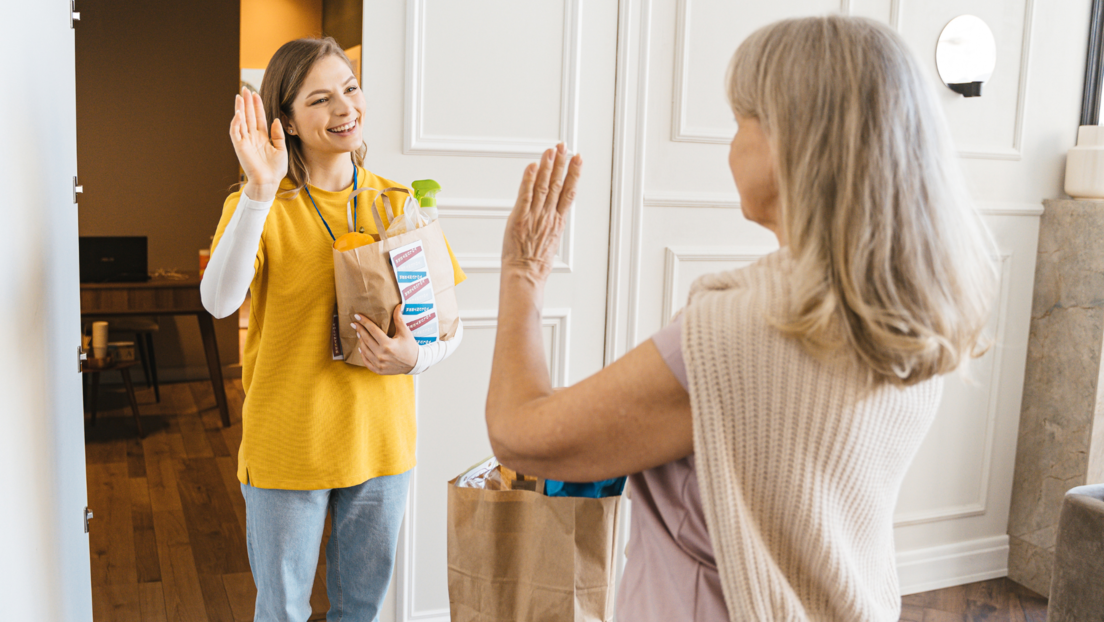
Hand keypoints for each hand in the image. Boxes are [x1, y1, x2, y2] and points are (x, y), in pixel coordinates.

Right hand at [229, 86, 287, 201]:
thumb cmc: (275, 169)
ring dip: (240, 109)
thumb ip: (278, 135)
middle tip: (245, 89)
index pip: (259, 118)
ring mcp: (246, 141)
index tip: (256, 94)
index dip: (257, 106)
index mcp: (263, 137)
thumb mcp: (281, 149)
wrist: (269, 182)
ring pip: (241, 121)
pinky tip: (238, 114)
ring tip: (240, 97)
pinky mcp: (240, 147)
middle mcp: (253, 137)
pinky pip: (236, 133)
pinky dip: (236, 123)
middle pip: (249, 116)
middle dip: (247, 103)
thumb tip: (275, 120)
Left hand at [352, 306, 419, 374]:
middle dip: (359, 330)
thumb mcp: (406, 333)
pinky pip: (366, 362)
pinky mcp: (378, 370)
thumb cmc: (410, 347)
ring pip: (364, 350)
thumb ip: (399, 320)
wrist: (415, 364)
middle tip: (354, 324)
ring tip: (359, 334)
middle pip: (366, 339)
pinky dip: (362, 354)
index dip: (364, 322)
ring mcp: (379, 363)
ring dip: (360, 341)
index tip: (357, 316)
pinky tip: (361, 348)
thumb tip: (398, 306)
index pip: (372, 330)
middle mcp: (381, 355)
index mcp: (388, 345)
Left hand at [502, 143, 581, 283]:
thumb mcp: (550, 243)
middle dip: (561, 163)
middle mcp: (548, 216)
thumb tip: (552, 217)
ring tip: (551, 150)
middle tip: (564, 146)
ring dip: (547, 166)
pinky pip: (525, 195)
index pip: (569, 192)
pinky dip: (529, 180)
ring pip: (543, 186)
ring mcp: (534, 216)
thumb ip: (551, 225)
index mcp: (558, 222)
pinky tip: (533, 166)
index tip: (578, 159)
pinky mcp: (519, 218)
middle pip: (557, 184)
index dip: (574, 173)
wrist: (526, 275)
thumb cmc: (535, 265)